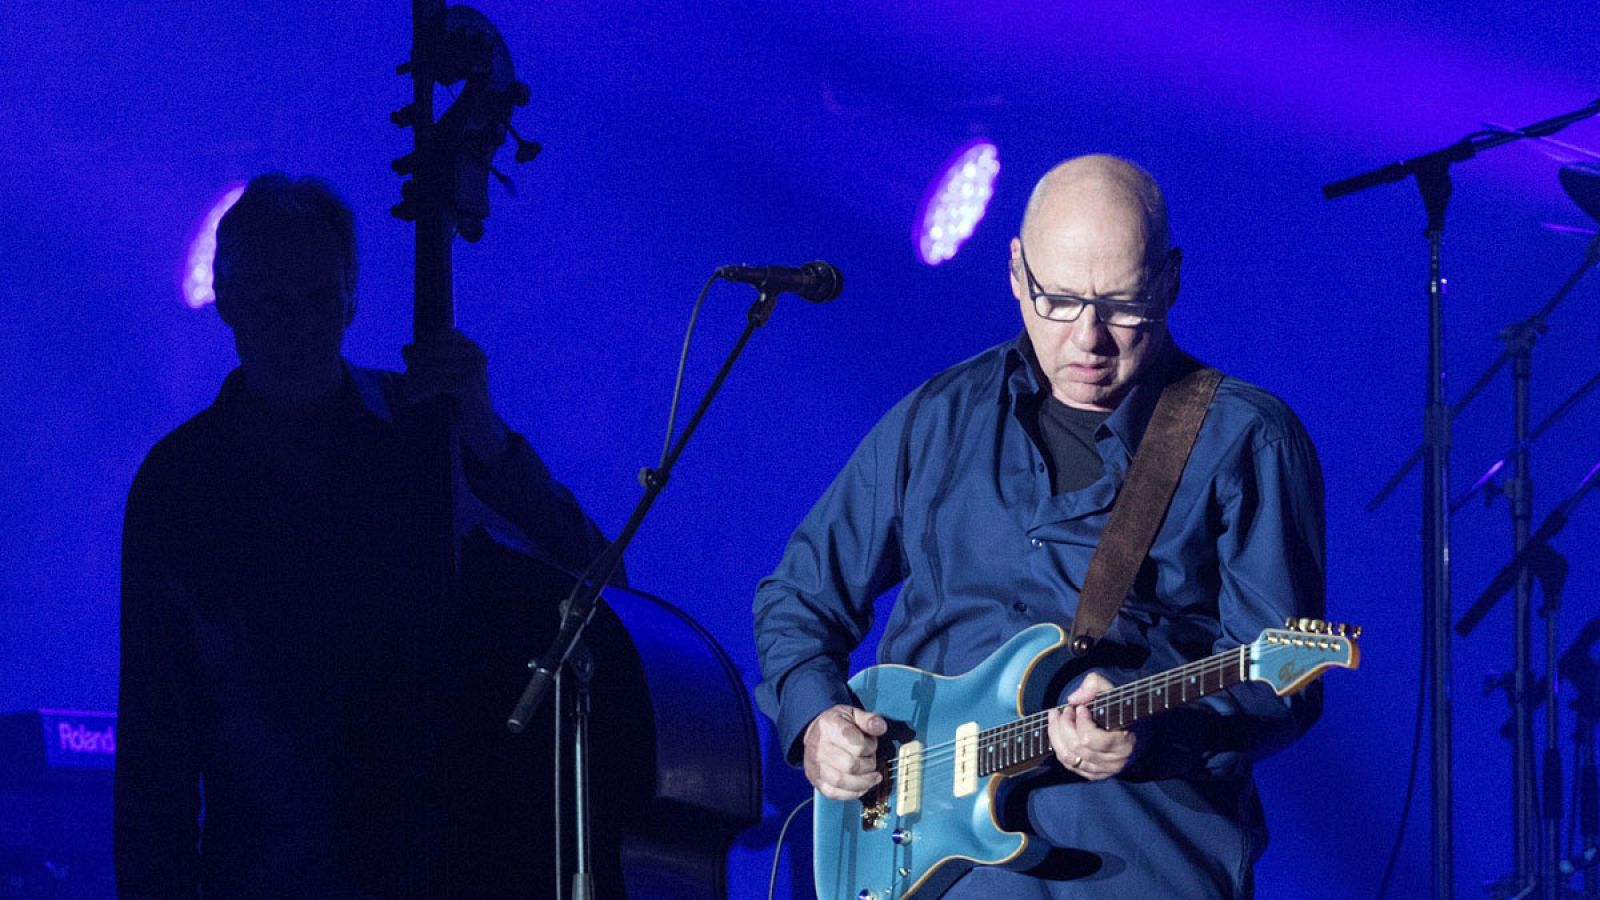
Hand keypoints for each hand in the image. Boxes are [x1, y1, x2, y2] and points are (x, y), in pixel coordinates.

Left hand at [401, 329, 510, 464]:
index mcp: (471, 347)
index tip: (410, 371)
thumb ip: (425, 361)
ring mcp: (474, 367)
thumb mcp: (442, 378)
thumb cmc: (460, 403)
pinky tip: (413, 399)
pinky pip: (435, 381)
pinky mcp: (468, 383)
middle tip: (406, 385)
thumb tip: (405, 348)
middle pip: (431, 350)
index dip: (420, 351)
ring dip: (414, 380)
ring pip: (431, 366)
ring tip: (408, 394)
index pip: (437, 338)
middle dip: (415, 367)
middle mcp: (476, 353)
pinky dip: (420, 390)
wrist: (481, 429)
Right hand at [803, 705, 886, 800]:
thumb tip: (880, 727)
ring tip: (872, 777)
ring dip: (863, 782)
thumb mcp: (853, 714)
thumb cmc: (837, 724)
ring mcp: (815, 766)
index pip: (855, 744)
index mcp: (829, 727)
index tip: (871, 744)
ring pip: (841, 782)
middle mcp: (818, 747)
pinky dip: (852, 793)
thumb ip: (869, 720)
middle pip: (849, 765)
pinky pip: (834, 793)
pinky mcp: (815, 780)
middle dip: (868, 766)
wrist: (815, 732)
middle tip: (872, 761)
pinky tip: (862, 787)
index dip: (870, 747)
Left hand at [1047, 671, 1135, 780]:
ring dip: (1056, 734)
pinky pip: (1068, 764)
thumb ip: (1095, 685)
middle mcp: (1114, 762)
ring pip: (1068, 757)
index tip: (1080, 708)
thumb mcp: (1113, 690)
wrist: (1133, 728)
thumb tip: (1074, 698)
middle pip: (1076, 747)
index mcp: (1123, 743)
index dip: (1080, 722)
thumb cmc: (1121, 709)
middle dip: (1064, 725)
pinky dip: (1059, 746)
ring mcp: (1103, 770)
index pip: (1090, 739)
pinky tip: (1058, 731)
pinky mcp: (1093, 774)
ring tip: (1056, 717)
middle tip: (1065, 710)